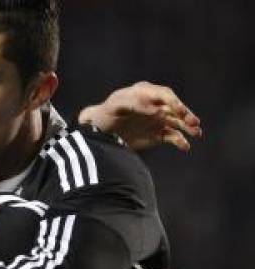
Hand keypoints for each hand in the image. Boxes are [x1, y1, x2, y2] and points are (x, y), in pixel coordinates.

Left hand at [78, 81, 202, 151]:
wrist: (100, 132)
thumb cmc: (106, 115)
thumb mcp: (115, 107)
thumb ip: (133, 104)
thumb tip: (156, 109)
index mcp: (145, 93)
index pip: (164, 94)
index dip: (173, 102)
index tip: (179, 110)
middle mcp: (155, 105)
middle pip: (174, 108)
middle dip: (185, 114)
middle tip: (193, 122)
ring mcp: (157, 119)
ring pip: (177, 122)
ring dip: (188, 127)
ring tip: (196, 133)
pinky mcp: (157, 133)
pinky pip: (172, 136)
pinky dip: (179, 141)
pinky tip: (185, 147)